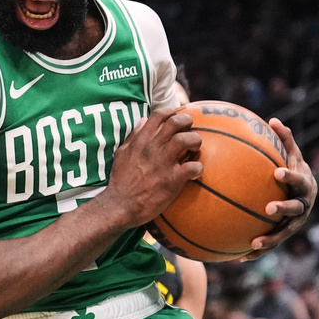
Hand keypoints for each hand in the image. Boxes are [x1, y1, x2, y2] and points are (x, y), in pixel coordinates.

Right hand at [102, 107, 203, 228]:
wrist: (120, 205)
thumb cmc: (121, 180)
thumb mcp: (121, 153)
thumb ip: (134, 136)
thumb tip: (143, 120)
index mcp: (141, 140)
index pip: (159, 115)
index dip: (172, 113)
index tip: (177, 119)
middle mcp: (152, 148)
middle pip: (177, 122)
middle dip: (188, 124)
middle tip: (189, 132)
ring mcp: (163, 163)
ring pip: (187, 139)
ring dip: (195, 142)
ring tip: (194, 151)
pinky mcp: (172, 180)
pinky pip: (194, 167)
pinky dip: (198, 168)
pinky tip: (195, 173)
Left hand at [241, 117, 316, 259]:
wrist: (304, 194)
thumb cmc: (292, 169)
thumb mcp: (291, 155)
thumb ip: (284, 140)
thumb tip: (272, 120)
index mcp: (303, 185)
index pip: (297, 180)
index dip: (290, 176)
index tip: (277, 172)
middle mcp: (302, 206)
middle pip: (295, 210)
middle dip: (283, 209)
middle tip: (268, 209)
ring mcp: (294, 223)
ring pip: (283, 233)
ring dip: (270, 239)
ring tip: (253, 244)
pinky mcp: (283, 234)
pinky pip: (270, 244)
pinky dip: (256, 252)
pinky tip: (239, 259)